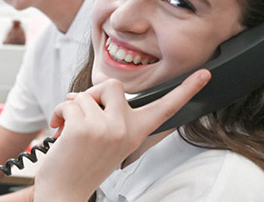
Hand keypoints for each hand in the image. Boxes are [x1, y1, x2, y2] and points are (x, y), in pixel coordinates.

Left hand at [34, 69, 210, 201]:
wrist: (65, 190)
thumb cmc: (82, 165)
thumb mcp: (107, 140)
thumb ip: (107, 115)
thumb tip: (85, 93)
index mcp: (137, 132)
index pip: (166, 108)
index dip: (186, 90)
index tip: (205, 74)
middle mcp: (126, 130)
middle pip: (112, 85)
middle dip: (91, 95)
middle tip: (82, 117)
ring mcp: (107, 128)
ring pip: (84, 95)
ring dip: (70, 108)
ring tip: (68, 130)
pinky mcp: (84, 128)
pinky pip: (68, 103)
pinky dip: (58, 113)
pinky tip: (59, 130)